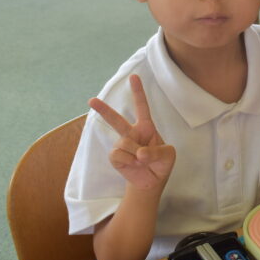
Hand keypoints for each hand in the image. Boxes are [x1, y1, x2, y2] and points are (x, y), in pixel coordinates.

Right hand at [90, 75, 175, 191]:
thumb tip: (139, 153)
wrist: (151, 182)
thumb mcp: (168, 156)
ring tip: (142, 161)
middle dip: (103, 110)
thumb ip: (156, 152)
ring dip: (136, 155)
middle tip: (91, 100)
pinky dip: (129, 162)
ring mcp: (121, 144)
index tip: (134, 77)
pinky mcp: (115, 157)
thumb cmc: (161, 164)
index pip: (142, 107)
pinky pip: (119, 155)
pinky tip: (134, 165)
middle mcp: (132, 133)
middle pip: (116, 119)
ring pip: (124, 143)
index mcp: (147, 128)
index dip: (138, 92)